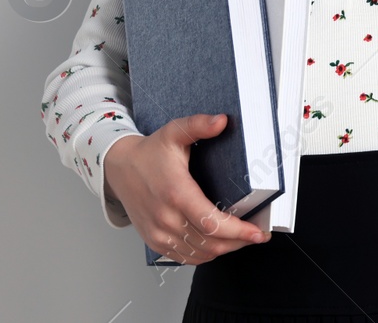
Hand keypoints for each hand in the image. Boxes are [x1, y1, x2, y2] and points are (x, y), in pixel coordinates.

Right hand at [102, 112, 269, 263]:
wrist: (119, 168)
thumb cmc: (149, 153)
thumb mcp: (174, 132)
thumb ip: (198, 124)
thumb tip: (221, 121)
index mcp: (176, 193)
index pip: (211, 223)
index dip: (239, 231)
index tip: (258, 232)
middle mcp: (166, 218)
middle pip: (210, 243)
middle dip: (239, 241)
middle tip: (257, 234)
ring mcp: (159, 233)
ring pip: (200, 253)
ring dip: (225, 249)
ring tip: (242, 238)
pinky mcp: (154, 241)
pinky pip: (185, 257)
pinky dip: (205, 255)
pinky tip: (218, 244)